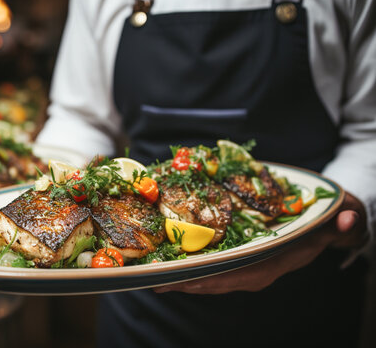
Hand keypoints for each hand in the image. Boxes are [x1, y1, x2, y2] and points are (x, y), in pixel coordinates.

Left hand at [154, 192, 367, 294]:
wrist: (330, 224)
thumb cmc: (328, 222)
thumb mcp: (339, 219)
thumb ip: (343, 222)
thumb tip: (347, 219)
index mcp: (275, 263)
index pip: (240, 276)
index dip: (211, 280)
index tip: (182, 282)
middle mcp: (258, 268)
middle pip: (217, 280)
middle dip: (187, 282)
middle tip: (154, 280)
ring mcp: (248, 264)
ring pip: (213, 275)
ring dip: (185, 276)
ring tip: (155, 275)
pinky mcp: (242, 257)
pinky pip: (214, 265)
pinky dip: (194, 265)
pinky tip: (173, 261)